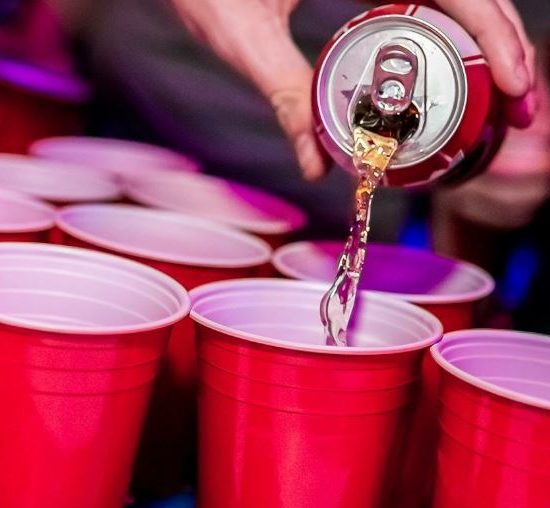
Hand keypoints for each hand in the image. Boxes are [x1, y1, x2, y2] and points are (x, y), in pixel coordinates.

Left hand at [170, 0, 535, 181]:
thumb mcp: (244, 35)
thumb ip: (284, 95)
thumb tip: (317, 167)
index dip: (494, 34)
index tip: (514, 86)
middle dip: (501, 49)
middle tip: (517, 110)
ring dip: (483, 44)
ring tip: (500, 100)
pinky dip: (446, 36)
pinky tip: (453, 72)